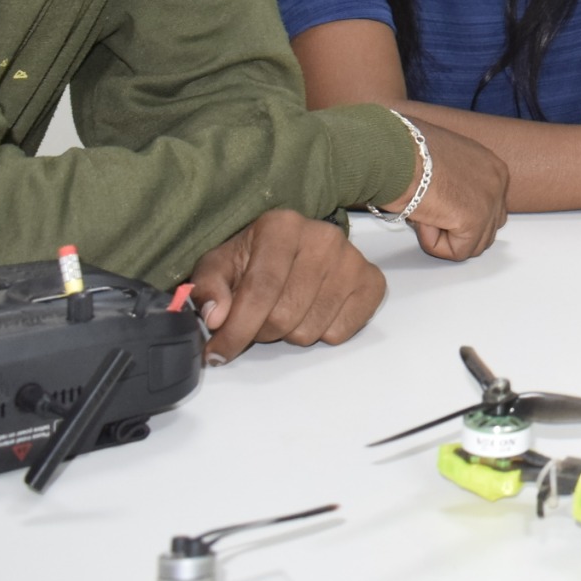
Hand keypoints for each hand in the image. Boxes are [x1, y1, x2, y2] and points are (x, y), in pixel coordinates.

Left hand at [190, 209, 386, 361]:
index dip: (236, 329)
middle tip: (255, 322)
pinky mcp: (372, 282)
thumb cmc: (254, 258)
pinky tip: (312, 311)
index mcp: (282, 226)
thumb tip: (216, 317)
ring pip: (311, 329)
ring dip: (289, 334)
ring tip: (284, 312)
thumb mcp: (220, 265)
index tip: (217, 354)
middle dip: (261, 331)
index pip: (260, 290)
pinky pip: (341, 332)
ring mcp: (352, 260)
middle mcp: (323, 238)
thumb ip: (208, 288)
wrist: (296, 246)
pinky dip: (321, 333)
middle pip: (285, 315)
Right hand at [401, 120, 509, 260]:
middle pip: (487, 227)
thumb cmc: (404, 150)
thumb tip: (448, 204)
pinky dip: (435, 243)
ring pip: (474, 243)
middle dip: (456, 229)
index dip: (457, 213)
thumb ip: (455, 181)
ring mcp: (490, 201)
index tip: (435, 202)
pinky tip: (422, 219)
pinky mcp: (475, 219)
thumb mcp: (441, 160)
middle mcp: (497, 182)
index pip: (488, 206)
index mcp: (490, 165)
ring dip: (444, 235)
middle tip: (428, 211)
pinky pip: (458, 251)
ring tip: (423, 212)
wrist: (394, 151)